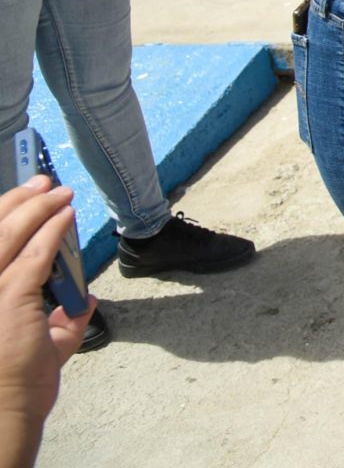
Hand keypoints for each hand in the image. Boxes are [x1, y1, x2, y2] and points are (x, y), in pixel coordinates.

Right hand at [0, 178, 92, 442]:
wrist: (6, 413)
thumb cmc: (18, 385)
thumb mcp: (41, 345)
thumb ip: (59, 321)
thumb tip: (82, 301)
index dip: (5, 217)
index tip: (28, 197)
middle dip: (17, 202)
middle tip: (43, 183)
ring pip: (8, 237)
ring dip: (35, 209)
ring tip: (57, 192)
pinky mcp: (7, 299)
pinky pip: (33, 256)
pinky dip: (50, 232)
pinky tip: (64, 215)